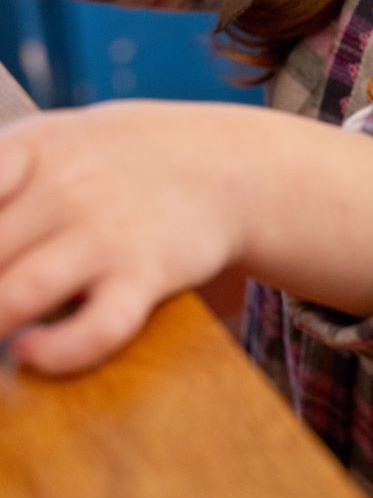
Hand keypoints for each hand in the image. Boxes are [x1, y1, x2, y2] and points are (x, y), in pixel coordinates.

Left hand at [0, 100, 251, 375]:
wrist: (227, 164)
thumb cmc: (120, 160)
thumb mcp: (54, 142)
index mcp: (32, 147)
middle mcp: (66, 187)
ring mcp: (107, 231)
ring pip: (14, 294)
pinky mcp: (147, 274)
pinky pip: (97, 326)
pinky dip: (58, 350)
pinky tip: (32, 354)